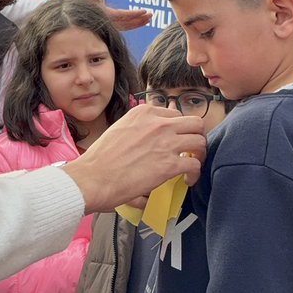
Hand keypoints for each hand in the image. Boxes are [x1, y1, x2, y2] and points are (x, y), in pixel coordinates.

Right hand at [63, 105, 205, 213]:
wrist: (92, 177)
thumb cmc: (99, 159)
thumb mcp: (119, 130)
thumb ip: (137, 130)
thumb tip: (145, 143)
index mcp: (144, 112)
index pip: (174, 114)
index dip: (179, 129)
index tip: (176, 140)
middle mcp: (158, 123)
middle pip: (195, 123)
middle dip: (196, 137)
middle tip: (191, 150)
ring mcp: (166, 142)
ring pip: (200, 141)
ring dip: (199, 154)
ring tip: (192, 165)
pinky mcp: (170, 164)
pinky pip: (195, 165)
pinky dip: (195, 173)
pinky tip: (187, 180)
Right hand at [83, 0, 152, 29]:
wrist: (74, 19)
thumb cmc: (82, 5)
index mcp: (106, 14)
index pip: (123, 14)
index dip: (134, 14)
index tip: (144, 11)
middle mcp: (109, 22)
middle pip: (128, 23)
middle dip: (140, 19)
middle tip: (151, 15)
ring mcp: (111, 26)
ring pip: (127, 27)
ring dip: (138, 23)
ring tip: (149, 19)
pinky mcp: (111, 26)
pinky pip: (124, 28)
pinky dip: (133, 25)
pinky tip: (141, 22)